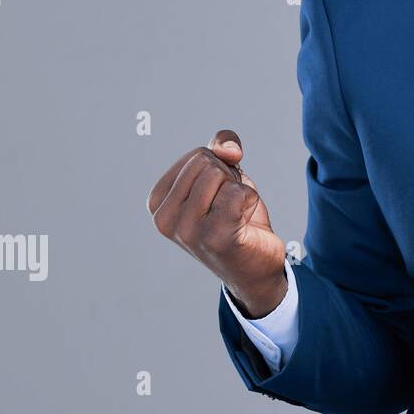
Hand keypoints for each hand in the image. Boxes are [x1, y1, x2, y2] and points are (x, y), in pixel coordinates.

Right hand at [146, 130, 287, 316]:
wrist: (256, 267)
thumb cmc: (236, 218)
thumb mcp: (225, 175)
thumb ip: (221, 147)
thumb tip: (229, 150)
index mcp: (157, 202)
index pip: (197, 155)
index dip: (220, 169)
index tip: (219, 197)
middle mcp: (164, 218)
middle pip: (207, 161)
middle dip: (229, 178)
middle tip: (230, 207)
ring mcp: (186, 230)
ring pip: (220, 174)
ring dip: (239, 190)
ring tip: (235, 215)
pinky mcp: (213, 237)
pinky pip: (237, 192)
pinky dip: (250, 200)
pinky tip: (244, 223)